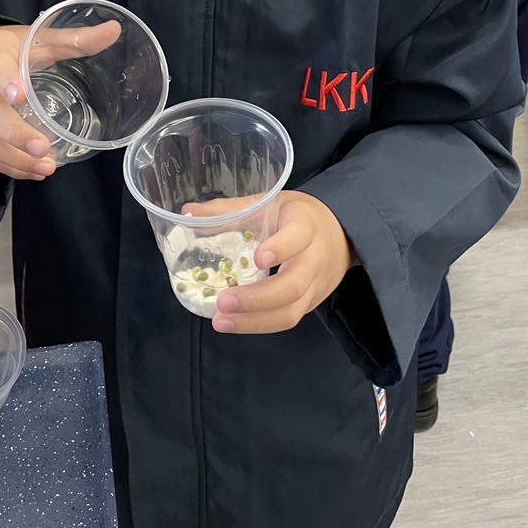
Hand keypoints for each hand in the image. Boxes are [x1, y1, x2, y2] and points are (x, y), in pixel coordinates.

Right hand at [0, 20, 119, 179]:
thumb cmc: (8, 48)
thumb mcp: (38, 38)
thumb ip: (74, 39)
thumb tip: (115, 30)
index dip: (5, 80)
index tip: (19, 96)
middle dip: (15, 134)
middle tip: (43, 148)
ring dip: (13, 157)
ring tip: (45, 166)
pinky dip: (6, 166)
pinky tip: (31, 171)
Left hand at [184, 192, 355, 334]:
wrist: (339, 234)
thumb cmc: (296, 216)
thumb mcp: (270, 203)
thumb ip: (231, 209)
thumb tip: (188, 212)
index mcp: (306, 224)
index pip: (298, 236)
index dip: (281, 248)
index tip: (258, 258)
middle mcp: (315, 258)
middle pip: (293, 285)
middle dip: (257, 299)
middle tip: (223, 302)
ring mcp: (315, 286)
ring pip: (291, 311)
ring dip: (255, 321)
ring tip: (221, 322)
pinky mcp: (310, 304)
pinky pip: (288, 319)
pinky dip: (260, 324)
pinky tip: (234, 323)